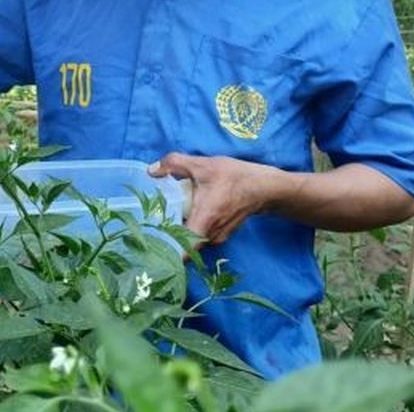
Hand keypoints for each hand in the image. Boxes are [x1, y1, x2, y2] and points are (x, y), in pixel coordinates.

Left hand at [148, 153, 291, 245]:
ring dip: (178, 230)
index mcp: (204, 221)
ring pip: (190, 239)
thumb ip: (175, 164)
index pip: (182, 249)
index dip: (165, 250)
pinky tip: (182, 214)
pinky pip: (199, 235)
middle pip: (182, 244)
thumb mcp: (203, 165)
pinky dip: (189, 227)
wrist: (265, 188)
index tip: (149, 243)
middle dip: (166, 236)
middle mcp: (210, 235)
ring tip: (162, 218)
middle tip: (148, 224)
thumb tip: (152, 170)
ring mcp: (217, 237)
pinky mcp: (221, 235)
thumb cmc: (235, 177)